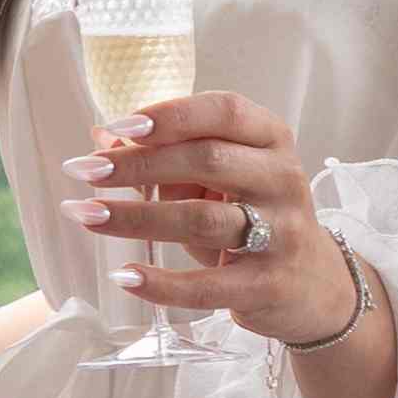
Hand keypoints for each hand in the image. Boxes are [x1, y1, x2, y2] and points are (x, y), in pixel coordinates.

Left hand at [66, 90, 355, 344]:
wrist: (313, 285)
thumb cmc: (255, 218)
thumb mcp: (220, 180)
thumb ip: (168, 156)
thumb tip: (102, 136)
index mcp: (271, 140)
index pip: (223, 112)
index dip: (169, 115)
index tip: (119, 126)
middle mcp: (281, 179)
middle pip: (205, 160)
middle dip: (137, 164)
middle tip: (84, 170)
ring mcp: (280, 233)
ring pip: (200, 218)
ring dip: (135, 216)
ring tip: (85, 215)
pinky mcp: (267, 284)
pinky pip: (207, 283)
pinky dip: (161, 282)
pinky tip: (125, 276)